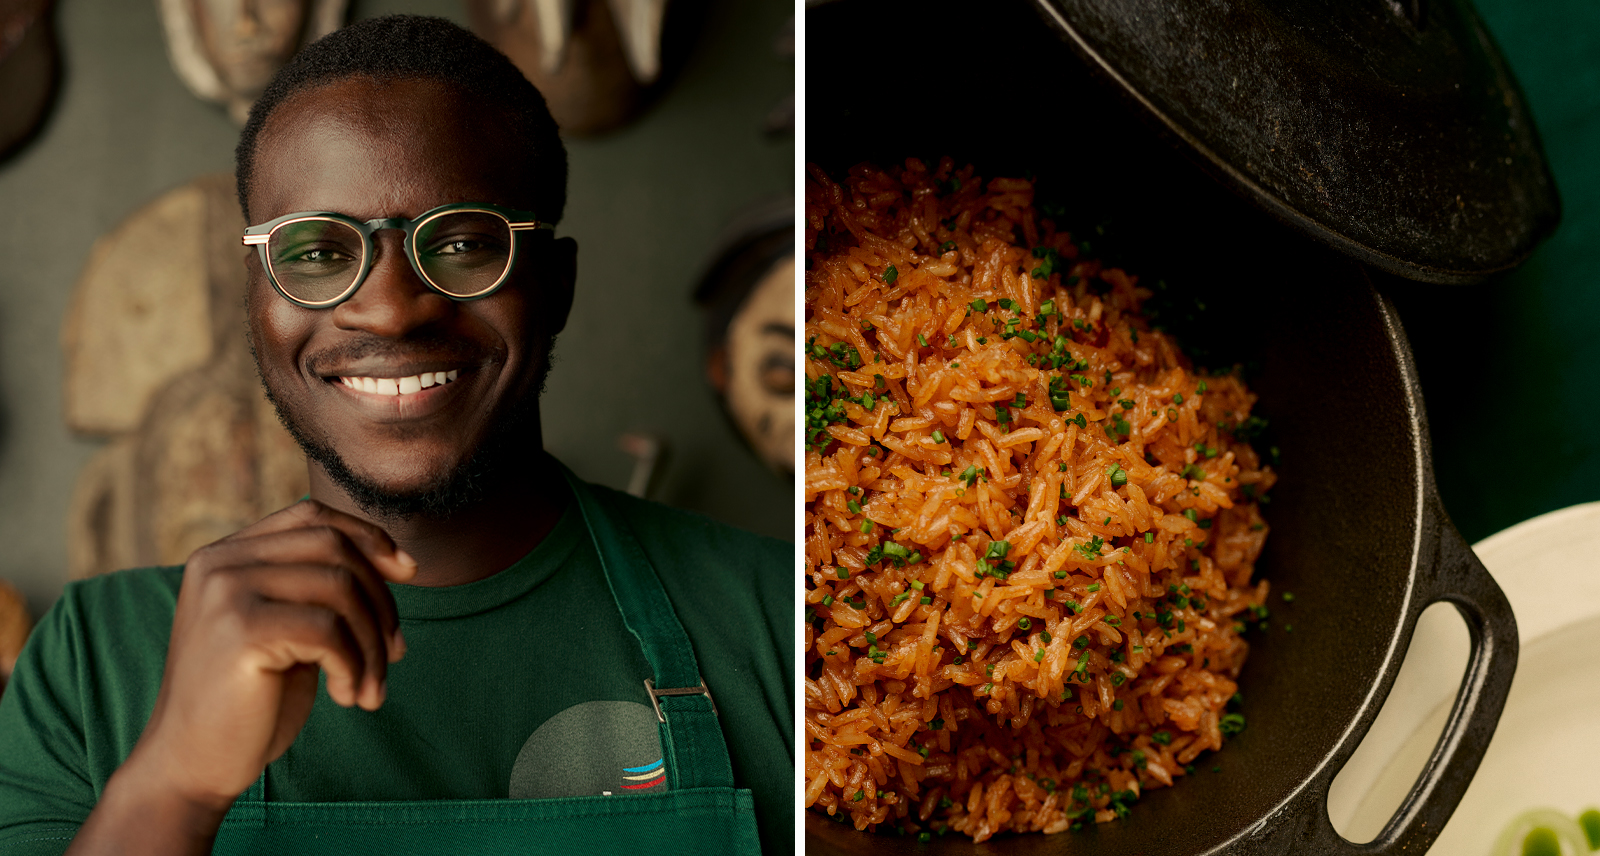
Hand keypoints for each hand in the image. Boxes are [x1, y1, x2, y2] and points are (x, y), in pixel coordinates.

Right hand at [122, 500, 416, 813]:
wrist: (192, 764)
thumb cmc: (250, 700)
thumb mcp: (288, 629)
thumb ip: (318, 588)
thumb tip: (400, 563)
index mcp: (226, 555)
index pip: (312, 517)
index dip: (369, 537)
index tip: (409, 573)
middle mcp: (220, 563)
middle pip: (334, 547)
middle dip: (381, 599)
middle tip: (395, 652)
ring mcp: (226, 593)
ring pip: (340, 588)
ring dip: (373, 643)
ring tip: (371, 688)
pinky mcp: (241, 631)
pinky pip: (330, 630)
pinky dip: (355, 665)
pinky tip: (347, 697)